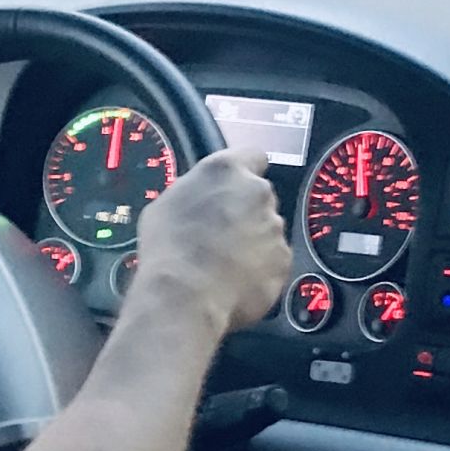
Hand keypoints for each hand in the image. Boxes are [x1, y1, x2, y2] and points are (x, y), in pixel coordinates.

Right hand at [130, 149, 290, 335]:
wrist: (185, 295)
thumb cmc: (168, 248)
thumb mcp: (166, 204)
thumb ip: (194, 190)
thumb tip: (200, 197)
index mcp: (226, 170)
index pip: (252, 155)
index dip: (245, 171)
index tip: (235, 187)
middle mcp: (257, 192)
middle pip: (259, 196)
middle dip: (246, 212)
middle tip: (221, 234)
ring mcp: (274, 227)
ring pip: (268, 230)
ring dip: (253, 242)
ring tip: (225, 263)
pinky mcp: (283, 259)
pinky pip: (274, 261)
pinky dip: (260, 270)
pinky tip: (236, 280)